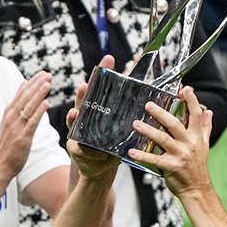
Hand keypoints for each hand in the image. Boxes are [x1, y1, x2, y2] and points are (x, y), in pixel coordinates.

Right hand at [0, 71, 52, 180]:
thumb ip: (17, 111)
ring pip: (28, 107)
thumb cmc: (5, 147)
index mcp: (8, 114)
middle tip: (48, 74)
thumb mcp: (9, 125)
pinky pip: (32, 123)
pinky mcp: (22, 138)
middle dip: (37, 84)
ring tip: (48, 83)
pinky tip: (46, 103)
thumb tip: (24, 96)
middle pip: (25, 97)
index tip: (42, 73)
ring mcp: (16, 128)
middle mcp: (11, 118)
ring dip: (38, 94)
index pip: (21, 93)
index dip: (32, 82)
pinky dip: (39, 112)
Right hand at [65, 55, 121, 182]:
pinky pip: (79, 148)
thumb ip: (131, 106)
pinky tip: (90, 149)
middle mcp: (84, 118)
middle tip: (84, 86)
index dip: (103, 72)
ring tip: (75, 113)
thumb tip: (153, 86)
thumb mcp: (121, 124)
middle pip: (82, 102)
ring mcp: (77, 133)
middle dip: (82, 94)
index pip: (100, 87)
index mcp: (96, 109)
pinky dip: (86, 149)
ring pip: (74, 122)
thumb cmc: (111, 142)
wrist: (100, 166)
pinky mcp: (76, 149)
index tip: (109, 59)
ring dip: (73, 118)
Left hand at [128, 86, 212, 197]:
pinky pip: (154, 159)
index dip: (191, 101)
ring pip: (163, 139)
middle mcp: (189, 144)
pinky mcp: (171, 166)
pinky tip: (131, 152)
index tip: (185, 89)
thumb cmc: (197, 166)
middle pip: (175, 124)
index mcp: (196, 137)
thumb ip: (205, 127)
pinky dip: (142, 155)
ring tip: (136, 124)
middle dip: (161, 113)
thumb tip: (209, 111)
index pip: (195, 115)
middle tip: (148, 105)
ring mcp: (180, 155)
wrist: (197, 188)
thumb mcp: (204, 145)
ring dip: (148, 130)